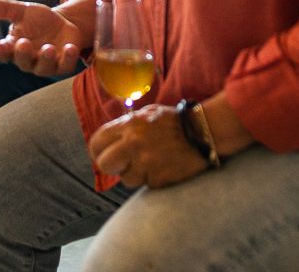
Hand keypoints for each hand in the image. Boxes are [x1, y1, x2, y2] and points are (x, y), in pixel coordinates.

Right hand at [0, 0, 84, 76]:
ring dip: (46, 59)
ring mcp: (47, 64)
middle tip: (23, 42)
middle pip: (22, 62)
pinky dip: (68, 58)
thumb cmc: (38, 20)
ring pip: (43, 67)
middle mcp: (29, 59)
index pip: (2, 53)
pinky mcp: (64, 64)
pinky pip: (65, 65)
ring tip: (48, 48)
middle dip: (22, 54)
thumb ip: (4, 9)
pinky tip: (70, 48)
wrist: (64, 23)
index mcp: (14, 48)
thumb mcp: (22, 11)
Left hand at [87, 104, 206, 188]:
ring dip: (135, 174)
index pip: (97, 142)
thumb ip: (126, 126)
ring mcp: (146, 162)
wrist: (202, 133)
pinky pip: (145, 184)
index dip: (97, 151)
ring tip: (151, 162)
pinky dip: (151, 179)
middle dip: (111, 167)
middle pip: (105, 164)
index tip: (102, 155)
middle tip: (121, 165)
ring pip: (126, 179)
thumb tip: (107, 141)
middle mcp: (133, 144)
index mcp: (129, 126)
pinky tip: (162, 167)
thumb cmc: (173, 122)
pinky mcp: (158, 178)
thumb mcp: (147, 114)